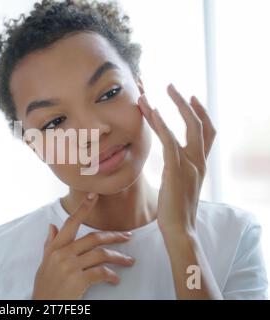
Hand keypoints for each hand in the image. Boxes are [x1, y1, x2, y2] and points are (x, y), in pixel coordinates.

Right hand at [32, 193, 134, 299]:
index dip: (83, 208)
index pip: (70, 223)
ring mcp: (70, 267)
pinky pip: (100, 272)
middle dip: (113, 236)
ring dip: (118, 257)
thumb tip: (52, 226)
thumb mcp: (44, 263)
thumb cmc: (45, 286)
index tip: (94, 195)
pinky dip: (111, 275)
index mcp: (54, 247)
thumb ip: (50, 243)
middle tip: (127, 237)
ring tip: (128, 261)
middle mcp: (62, 254)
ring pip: (100, 254)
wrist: (43, 306)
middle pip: (93, 238)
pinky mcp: (77, 281)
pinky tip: (115, 279)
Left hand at [137, 84, 216, 237]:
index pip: (207, 132)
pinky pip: (169, 141)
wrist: (179, 230)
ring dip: (166, 108)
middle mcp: (199, 161)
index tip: (191, 98)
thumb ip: (178, 170)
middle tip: (171, 86)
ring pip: (183, 128)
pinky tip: (151, 112)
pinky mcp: (176, 170)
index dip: (201, 113)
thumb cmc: (176, 210)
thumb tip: (171, 164)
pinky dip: (161, 124)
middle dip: (185, 103)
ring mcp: (189, 165)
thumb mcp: (179, 185)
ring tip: (149, 96)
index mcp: (200, 164)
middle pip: (199, 124)